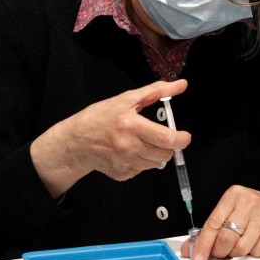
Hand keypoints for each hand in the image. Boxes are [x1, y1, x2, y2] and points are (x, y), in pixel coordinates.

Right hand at [30, 79, 190, 196]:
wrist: (76, 141)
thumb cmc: (99, 118)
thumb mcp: (126, 99)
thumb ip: (157, 91)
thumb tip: (181, 84)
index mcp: (131, 125)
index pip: (167, 139)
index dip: (182, 139)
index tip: (184, 135)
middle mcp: (128, 147)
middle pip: (164, 153)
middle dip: (167, 145)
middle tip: (158, 136)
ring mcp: (125, 163)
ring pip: (155, 163)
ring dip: (154, 153)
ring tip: (141, 142)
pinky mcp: (122, 174)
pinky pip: (142, 170)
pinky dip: (141, 161)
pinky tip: (130, 151)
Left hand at [184, 182, 259, 259]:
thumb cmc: (255, 211)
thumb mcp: (233, 211)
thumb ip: (212, 229)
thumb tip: (190, 249)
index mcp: (234, 195)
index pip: (213, 223)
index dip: (203, 243)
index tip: (197, 258)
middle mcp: (249, 202)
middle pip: (226, 238)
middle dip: (220, 251)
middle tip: (221, 252)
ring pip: (241, 248)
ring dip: (237, 253)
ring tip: (241, 244)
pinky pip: (256, 252)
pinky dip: (253, 253)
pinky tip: (256, 242)